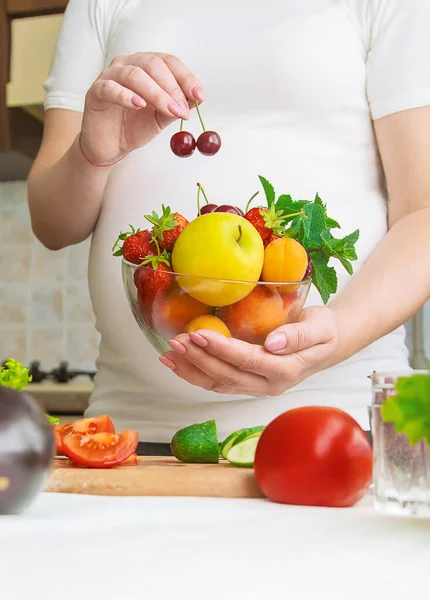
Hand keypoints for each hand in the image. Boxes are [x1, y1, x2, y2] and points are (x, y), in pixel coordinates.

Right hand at [80, 52, 203, 163]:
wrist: (110, 145)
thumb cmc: (134, 126)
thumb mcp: (161, 118)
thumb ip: (176, 106)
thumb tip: (196, 98)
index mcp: (146, 66)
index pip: (169, 62)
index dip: (186, 77)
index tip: (199, 96)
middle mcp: (127, 64)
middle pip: (153, 65)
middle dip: (172, 88)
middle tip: (182, 109)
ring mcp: (109, 76)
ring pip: (134, 75)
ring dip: (156, 94)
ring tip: (168, 110)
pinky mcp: (95, 92)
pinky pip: (110, 88)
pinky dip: (126, 95)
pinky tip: (139, 105)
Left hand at [159, 307, 339, 395]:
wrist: (327, 344)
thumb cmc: (324, 330)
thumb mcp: (321, 326)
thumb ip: (299, 335)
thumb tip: (273, 343)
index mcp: (286, 371)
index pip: (248, 360)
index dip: (221, 349)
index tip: (199, 334)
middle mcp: (268, 384)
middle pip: (227, 375)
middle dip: (199, 359)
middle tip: (177, 340)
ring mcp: (256, 386)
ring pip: (217, 383)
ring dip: (191, 369)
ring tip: (168, 353)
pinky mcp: (246, 383)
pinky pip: (217, 382)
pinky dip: (194, 373)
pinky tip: (176, 362)